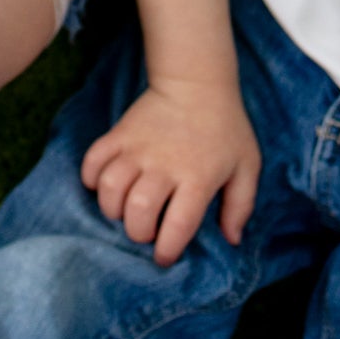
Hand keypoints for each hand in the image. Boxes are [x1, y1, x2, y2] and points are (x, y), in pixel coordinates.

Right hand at [80, 78, 260, 266]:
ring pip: (111, 189)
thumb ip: (241, 206)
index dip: (167, 250)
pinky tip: (105, 186)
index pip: (177, 225)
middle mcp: (165, 166)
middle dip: (137, 233)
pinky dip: (92, 179)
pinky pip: (93, 161)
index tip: (164, 256)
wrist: (196, 82)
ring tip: (125, 210)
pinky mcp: (118, 134)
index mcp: (198, 177)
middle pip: (138, 211)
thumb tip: (231, 240)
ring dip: (113, 209)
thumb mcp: (247, 165)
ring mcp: (138, 148)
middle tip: (146, 230)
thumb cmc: (225, 129)